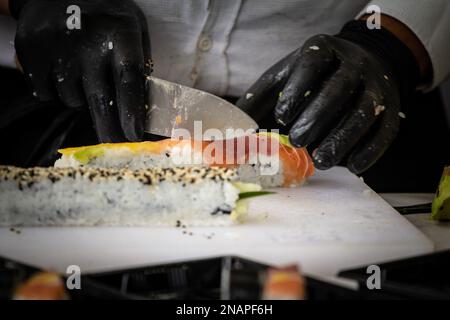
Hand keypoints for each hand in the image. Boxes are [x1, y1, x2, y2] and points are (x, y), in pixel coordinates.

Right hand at [12, 0, 149, 141]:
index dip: (131, 111)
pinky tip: (61, 73)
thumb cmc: (104, 19)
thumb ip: (137, 65)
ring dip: (80, 100)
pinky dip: (55, 93)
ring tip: (82, 77)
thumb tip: (143, 112)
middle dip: (109, 128)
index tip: (133, 135)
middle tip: (113, 143)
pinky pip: (45, 94)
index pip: (129, 79)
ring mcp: (57, 46)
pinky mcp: (31, 50)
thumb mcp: (131, 31)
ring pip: (72, 100)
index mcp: (120, 33)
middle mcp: (88, 40)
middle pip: (101, 99)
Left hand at [237, 34, 405, 173]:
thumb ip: (261, 96)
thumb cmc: (313, 76)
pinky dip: (369, 151)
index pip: (312, 63)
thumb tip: (233, 124)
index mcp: (323, 50)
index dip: (296, 89)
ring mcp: (375, 87)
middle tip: (298, 140)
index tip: (280, 115)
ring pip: (364, 112)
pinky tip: (352, 166)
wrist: (364, 63)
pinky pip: (384, 131)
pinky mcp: (391, 110)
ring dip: (343, 139)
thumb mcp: (285, 76)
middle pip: (339, 89)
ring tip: (321, 161)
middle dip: (318, 117)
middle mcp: (353, 64)